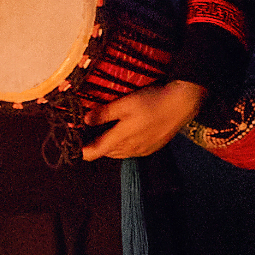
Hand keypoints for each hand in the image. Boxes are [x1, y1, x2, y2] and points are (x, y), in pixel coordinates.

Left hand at [79, 79, 208, 160]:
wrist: (182, 104)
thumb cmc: (152, 101)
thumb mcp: (125, 104)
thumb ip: (104, 113)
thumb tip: (84, 121)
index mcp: (121, 139)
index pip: (94, 153)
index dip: (81, 151)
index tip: (71, 145)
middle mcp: (131, 149)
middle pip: (106, 153)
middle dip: (94, 147)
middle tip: (85, 135)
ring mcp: (143, 150)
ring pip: (119, 153)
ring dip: (109, 147)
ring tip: (102, 134)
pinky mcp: (152, 148)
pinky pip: (131, 151)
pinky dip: (123, 146)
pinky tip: (124, 134)